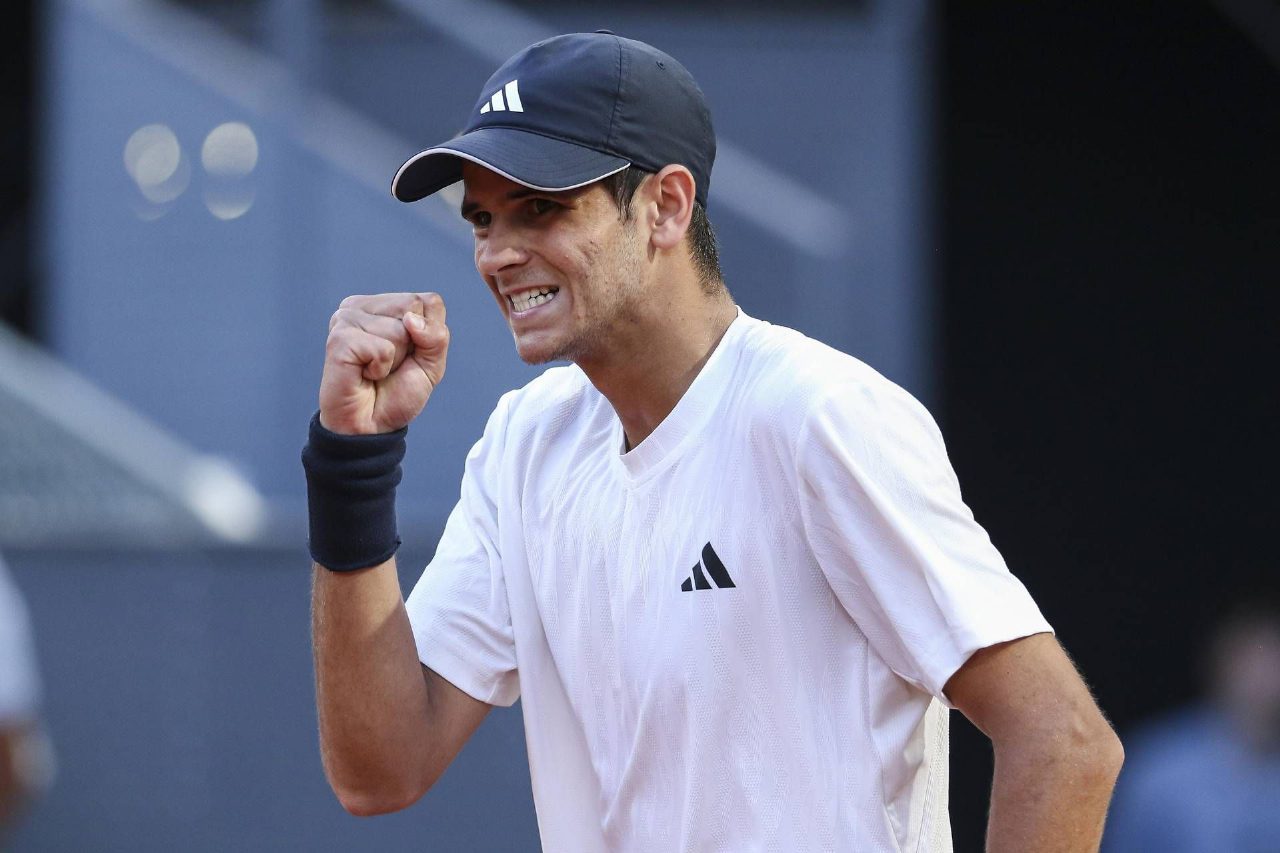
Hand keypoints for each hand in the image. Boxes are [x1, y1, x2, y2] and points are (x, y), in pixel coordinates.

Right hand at [318, 292, 448, 434]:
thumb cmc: (397, 393)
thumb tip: (411, 320)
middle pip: (414, 306)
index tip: (409, 355)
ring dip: (395, 360)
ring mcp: (347, 318)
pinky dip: (381, 369)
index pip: (429, 301)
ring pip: (399, 329)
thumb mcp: (431, 364)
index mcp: (384, 305)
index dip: (429, 335)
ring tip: (375, 371)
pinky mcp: (339, 338)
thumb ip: (436, 336)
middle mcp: (362, 306)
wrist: (371, 426)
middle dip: (413, 345)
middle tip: (391, 364)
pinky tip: (364, 375)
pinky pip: (382, 349)